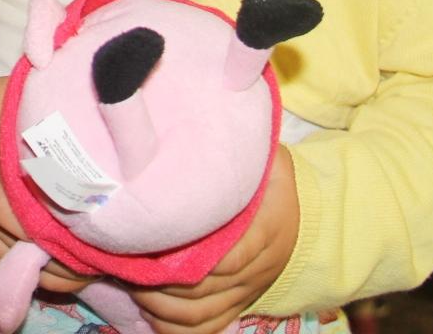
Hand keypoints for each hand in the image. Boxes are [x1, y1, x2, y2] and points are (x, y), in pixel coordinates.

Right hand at [0, 74, 88, 291]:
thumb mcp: (10, 103)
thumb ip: (47, 113)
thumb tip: (89, 118)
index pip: (28, 222)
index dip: (64, 237)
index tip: (98, 242)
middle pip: (22, 250)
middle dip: (63, 262)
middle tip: (101, 264)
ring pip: (6, 267)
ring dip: (43, 277)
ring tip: (82, 278)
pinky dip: (11, 282)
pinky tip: (40, 282)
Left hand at [127, 145, 300, 333]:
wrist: (312, 215)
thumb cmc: (276, 180)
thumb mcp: (268, 161)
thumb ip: (241, 150)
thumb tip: (212, 119)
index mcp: (264, 231)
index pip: (220, 257)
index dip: (178, 254)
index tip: (142, 239)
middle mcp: (256, 269)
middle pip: (199, 290)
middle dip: (155, 278)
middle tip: (119, 256)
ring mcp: (246, 291)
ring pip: (197, 315)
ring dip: (157, 305)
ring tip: (127, 279)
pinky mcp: (239, 304)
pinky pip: (207, 329)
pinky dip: (173, 328)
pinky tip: (148, 310)